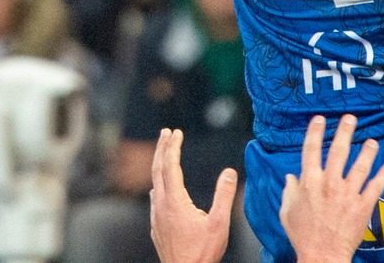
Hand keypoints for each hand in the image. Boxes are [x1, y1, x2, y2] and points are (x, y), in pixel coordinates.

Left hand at [149, 128, 237, 262]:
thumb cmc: (202, 253)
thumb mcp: (219, 224)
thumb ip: (224, 196)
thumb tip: (229, 172)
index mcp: (175, 201)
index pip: (171, 166)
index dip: (173, 147)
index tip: (176, 132)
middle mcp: (161, 206)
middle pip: (158, 170)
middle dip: (162, 148)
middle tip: (165, 132)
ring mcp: (156, 216)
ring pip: (154, 183)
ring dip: (159, 165)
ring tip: (164, 154)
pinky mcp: (156, 226)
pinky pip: (154, 198)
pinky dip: (158, 184)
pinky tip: (160, 188)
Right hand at [280, 114, 383, 262]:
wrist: (322, 255)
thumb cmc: (303, 235)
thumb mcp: (287, 212)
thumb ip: (289, 191)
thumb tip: (290, 177)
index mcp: (309, 182)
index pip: (311, 150)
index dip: (315, 132)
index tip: (320, 119)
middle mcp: (329, 183)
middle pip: (338, 151)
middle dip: (345, 132)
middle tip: (351, 118)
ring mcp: (347, 194)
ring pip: (360, 166)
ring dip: (367, 152)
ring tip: (373, 141)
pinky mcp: (362, 206)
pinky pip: (375, 187)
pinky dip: (383, 176)